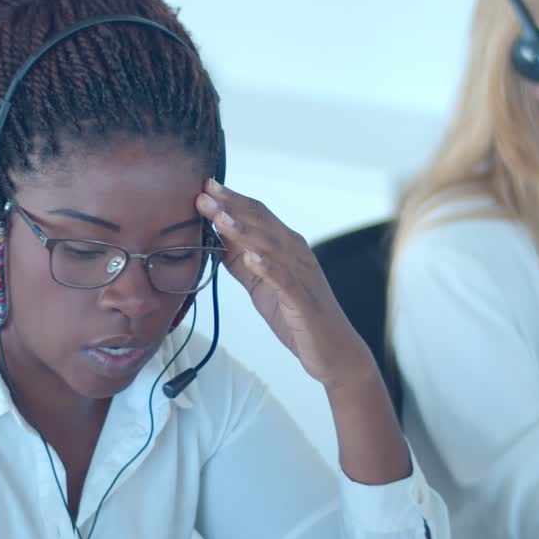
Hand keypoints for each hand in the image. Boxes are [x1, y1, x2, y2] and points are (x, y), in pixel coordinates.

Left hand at [195, 178, 372, 388]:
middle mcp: (296, 255)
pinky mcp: (303, 302)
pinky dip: (269, 268)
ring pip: (272, 247)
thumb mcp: (260, 285)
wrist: (333, 351)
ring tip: (220, 218)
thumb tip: (214, 240)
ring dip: (245, 231)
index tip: (205, 186)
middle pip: (263, 223)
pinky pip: (286, 281)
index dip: (232, 200)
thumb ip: (241, 262)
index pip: (257, 215)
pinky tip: (251, 258)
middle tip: (204, 194)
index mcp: (286, 247)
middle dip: (232, 207)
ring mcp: (302, 276)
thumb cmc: (297, 316)